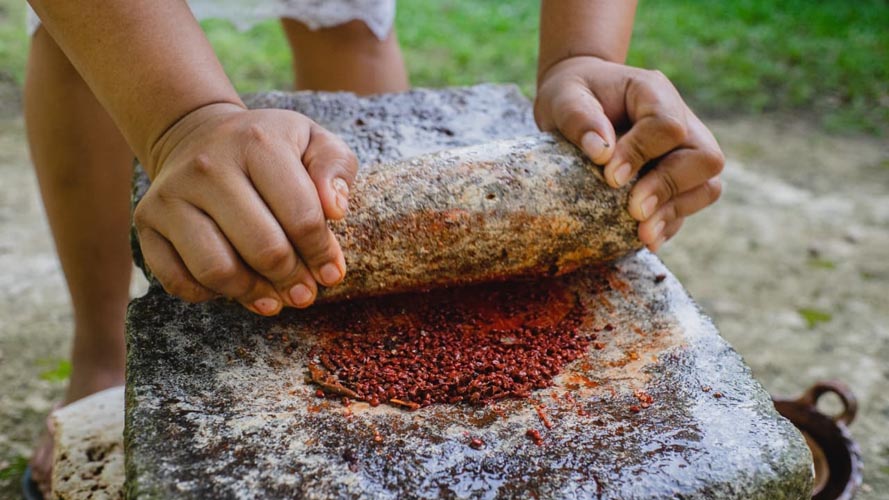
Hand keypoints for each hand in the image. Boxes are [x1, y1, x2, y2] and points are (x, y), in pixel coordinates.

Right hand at [134, 103, 357, 314]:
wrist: (197, 134)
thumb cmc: (267, 145)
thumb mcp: (311, 140)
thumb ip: (335, 168)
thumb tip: (335, 209)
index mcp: (256, 143)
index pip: (301, 216)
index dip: (322, 254)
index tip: (331, 273)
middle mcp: (207, 166)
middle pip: (263, 248)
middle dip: (292, 280)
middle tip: (304, 293)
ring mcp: (171, 195)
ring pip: (217, 270)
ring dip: (252, 294)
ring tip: (274, 299)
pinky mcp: (147, 221)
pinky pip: (178, 280)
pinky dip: (209, 295)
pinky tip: (234, 288)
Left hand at [534, 56, 723, 250]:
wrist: (578, 101)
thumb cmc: (572, 94)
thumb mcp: (564, 96)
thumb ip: (579, 117)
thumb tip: (602, 152)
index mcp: (654, 92)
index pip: (668, 126)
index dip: (643, 154)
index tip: (611, 177)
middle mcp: (682, 120)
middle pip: (705, 158)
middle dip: (669, 188)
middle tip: (634, 211)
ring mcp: (684, 151)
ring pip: (707, 186)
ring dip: (676, 212)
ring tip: (643, 234)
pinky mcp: (677, 178)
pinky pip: (688, 206)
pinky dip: (669, 223)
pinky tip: (645, 238)